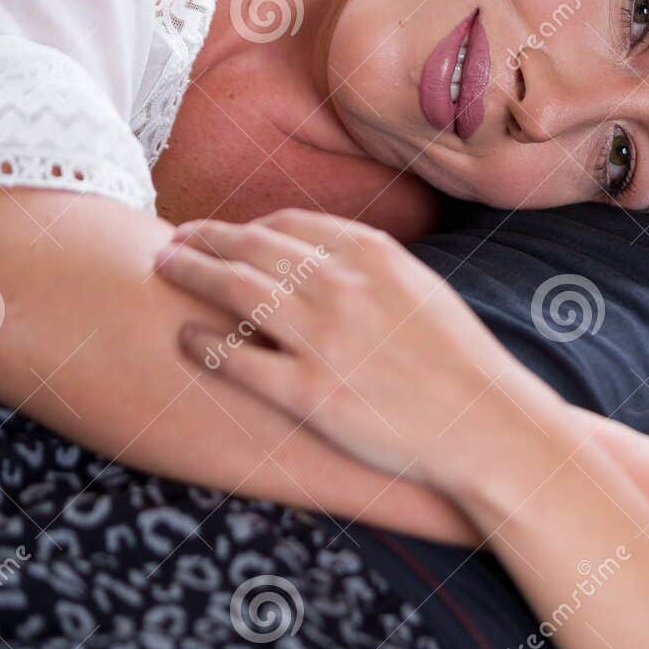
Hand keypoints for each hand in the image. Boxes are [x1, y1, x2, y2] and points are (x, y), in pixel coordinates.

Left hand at [156, 209, 544, 485]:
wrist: (483, 423)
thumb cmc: (459, 361)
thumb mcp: (421, 288)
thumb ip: (371, 266)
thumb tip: (325, 256)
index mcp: (373, 254)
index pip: (288, 225)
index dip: (247, 226)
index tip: (225, 234)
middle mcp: (342, 287)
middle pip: (251, 248)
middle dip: (204, 239)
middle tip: (173, 241)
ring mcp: (323, 339)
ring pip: (233, 291)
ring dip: (190, 273)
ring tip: (164, 269)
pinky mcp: (309, 394)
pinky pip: (236, 360)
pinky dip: (203, 343)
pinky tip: (185, 338)